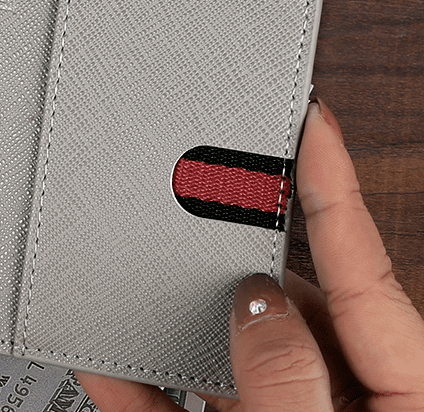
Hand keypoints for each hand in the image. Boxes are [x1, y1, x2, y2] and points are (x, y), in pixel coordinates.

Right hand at [76, 97, 423, 411]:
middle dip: (234, 268)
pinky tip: (103, 361)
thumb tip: (252, 303)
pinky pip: (185, 405)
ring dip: (179, 331)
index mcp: (402, 389)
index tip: (312, 115)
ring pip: (236, 354)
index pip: (360, 259)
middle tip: (187, 232)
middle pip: (292, 303)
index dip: (332, 177)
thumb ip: (288, 376)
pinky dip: (143, 385)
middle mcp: (350, 399)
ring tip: (133, 293)